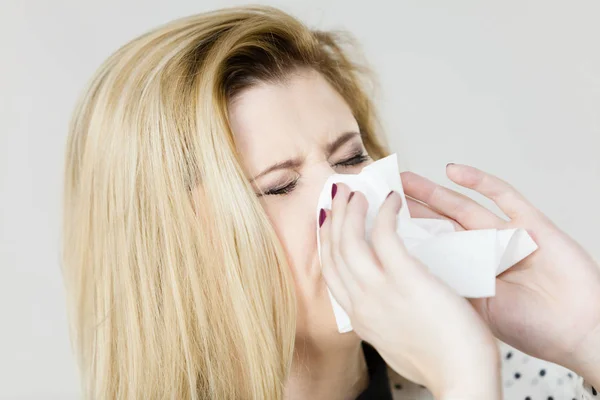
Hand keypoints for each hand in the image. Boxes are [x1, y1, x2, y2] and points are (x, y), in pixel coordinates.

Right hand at [319, 183, 501, 399]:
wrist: (463, 380)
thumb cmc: (442, 363)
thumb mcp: (397, 341)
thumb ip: (384, 318)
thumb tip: (385, 299)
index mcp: (359, 318)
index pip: (330, 272)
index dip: (327, 240)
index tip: (330, 221)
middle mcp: (360, 303)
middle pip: (333, 251)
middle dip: (333, 217)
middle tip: (339, 195)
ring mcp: (379, 291)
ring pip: (349, 239)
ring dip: (351, 209)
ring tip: (358, 191)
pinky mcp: (406, 279)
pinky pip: (384, 234)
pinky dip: (384, 212)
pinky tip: (392, 199)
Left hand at [400, 164, 599, 385]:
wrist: (578, 332)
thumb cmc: (531, 328)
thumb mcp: (474, 308)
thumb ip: (446, 285)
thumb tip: (400, 271)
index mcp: (468, 272)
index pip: (429, 248)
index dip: (405, 234)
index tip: (376, 223)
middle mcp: (482, 251)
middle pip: (440, 224)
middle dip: (411, 208)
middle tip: (382, 192)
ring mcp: (505, 235)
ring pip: (462, 206)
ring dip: (434, 191)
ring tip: (406, 178)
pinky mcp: (530, 223)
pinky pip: (503, 196)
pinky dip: (480, 182)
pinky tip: (454, 171)